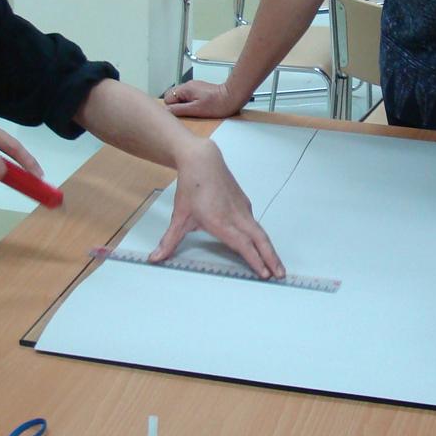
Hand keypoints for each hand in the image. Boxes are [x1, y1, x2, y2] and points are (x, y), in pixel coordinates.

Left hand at [152, 140, 284, 277]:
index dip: (254, 259)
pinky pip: (255, 224)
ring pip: (260, 232)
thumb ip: (169, 241)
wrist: (203, 160)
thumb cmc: (191, 187)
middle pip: (260, 240)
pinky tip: (261, 246)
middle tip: (281, 275)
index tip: (264, 273)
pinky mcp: (244, 204)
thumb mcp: (179, 216)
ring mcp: (243, 209)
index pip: (242, 244)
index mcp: (221, 221)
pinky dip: (261, 238)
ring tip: (275, 265)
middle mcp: (236, 216)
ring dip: (269, 249)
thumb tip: (155, 258)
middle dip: (272, 258)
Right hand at [164, 81, 245, 119]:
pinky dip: (191, 104)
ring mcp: (194, 87)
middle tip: (187, 113)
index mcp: (185, 89)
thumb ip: (179, 110)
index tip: (180, 114)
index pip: (167, 98)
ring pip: (181, 98)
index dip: (172, 108)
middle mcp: (188, 85)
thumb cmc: (217, 104)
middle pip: (173, 97)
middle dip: (177, 106)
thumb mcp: (196, 110)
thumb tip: (166, 111)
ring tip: (194, 111)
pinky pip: (189, 97)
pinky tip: (199, 108)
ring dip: (184, 106)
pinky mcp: (200, 90)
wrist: (233, 97)